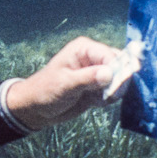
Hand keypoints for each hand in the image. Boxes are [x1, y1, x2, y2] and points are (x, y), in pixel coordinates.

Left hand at [4, 36, 123, 130]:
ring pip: (119, 79)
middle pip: (119, 65)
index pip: (110, 55)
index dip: (118, 70)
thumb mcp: (65, 84)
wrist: (37, 108)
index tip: (117, 87)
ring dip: (113, 92)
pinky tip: (95, 103)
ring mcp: (97, 72)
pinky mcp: (98, 86)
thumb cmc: (45, 91)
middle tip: (110, 96)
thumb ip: (88, 78)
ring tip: (98, 100)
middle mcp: (93, 57)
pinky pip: (113, 91)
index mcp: (84, 49)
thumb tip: (110, 73)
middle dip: (118, 81)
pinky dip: (108, 99)